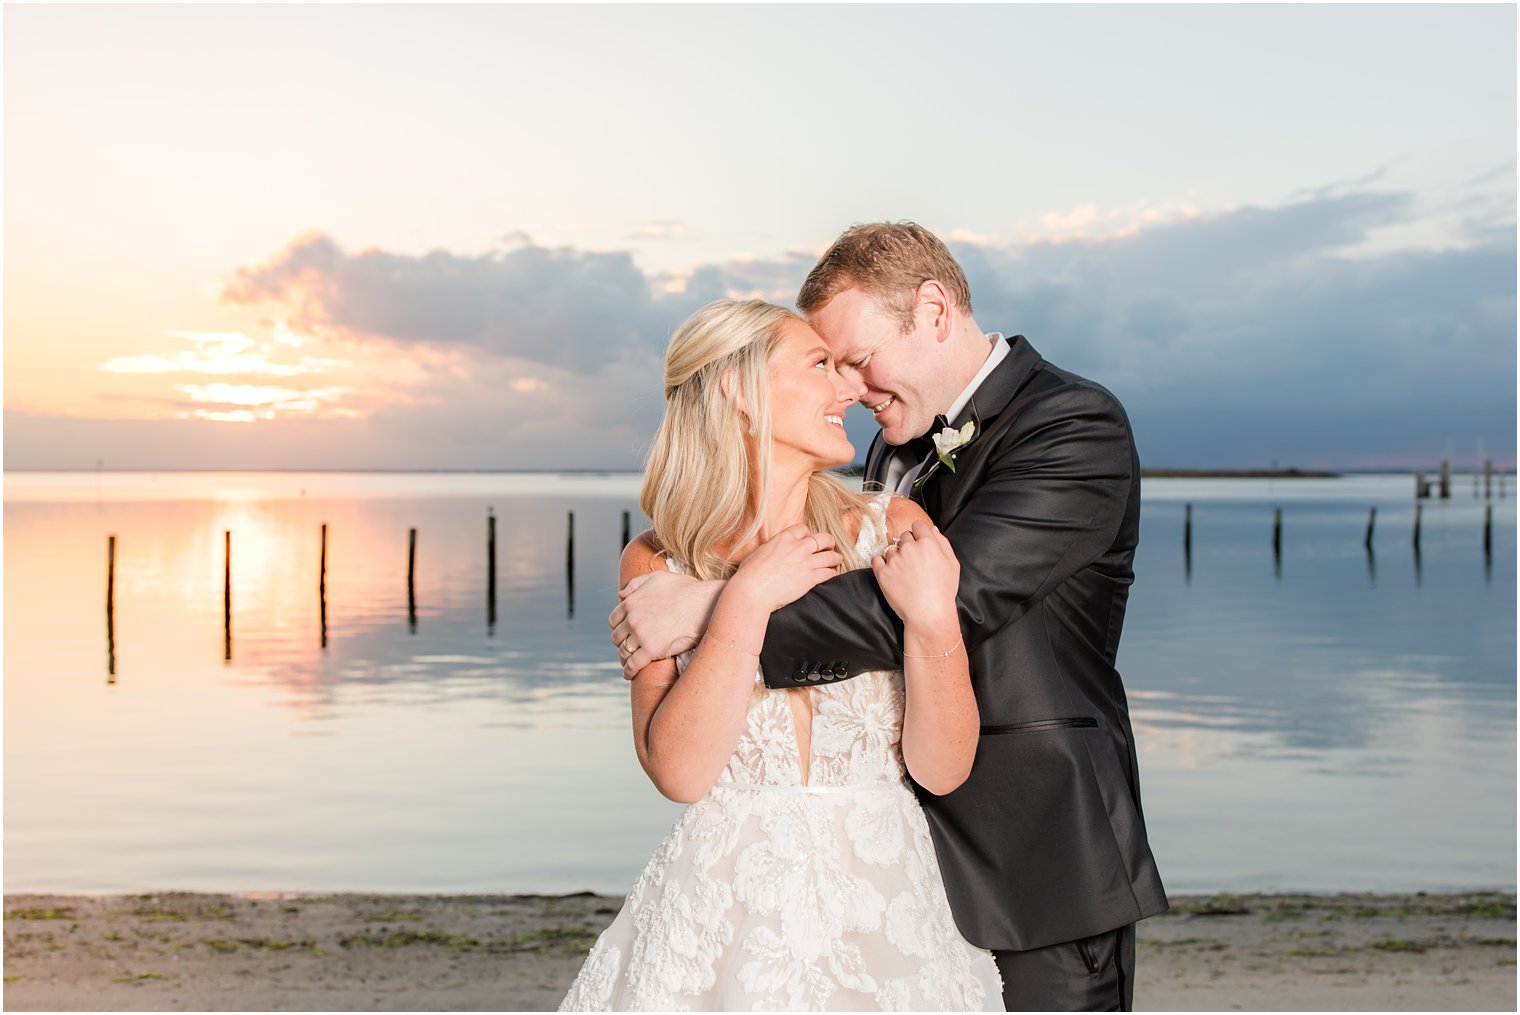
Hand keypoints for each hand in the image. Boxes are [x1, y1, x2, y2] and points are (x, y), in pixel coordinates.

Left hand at [611, 571, 720, 678]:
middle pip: (617, 637)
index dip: (618, 627)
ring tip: (628, 662)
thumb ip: (636, 584)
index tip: (624, 632)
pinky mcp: (652, 650)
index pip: (614, 620)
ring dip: (624, 658)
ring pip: (624, 651)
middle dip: (622, 642)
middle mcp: (632, 619)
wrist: (705, 603)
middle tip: (629, 647)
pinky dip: (629, 671)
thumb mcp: (658, 578)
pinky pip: (633, 664)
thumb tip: (620, 596)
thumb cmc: (686, 589)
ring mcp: (641, 635)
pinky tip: (629, 675)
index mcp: (631, 602)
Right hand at [727, 524, 843, 614]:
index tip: (808, 539)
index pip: (803, 529)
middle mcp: (798, 547)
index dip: (808, 534)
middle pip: (823, 538)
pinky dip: (832, 573)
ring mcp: (806, 562)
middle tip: (829, 545)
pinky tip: (833, 574)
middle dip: (828, 541)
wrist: (753, 590)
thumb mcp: (758, 552)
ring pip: (830, 556)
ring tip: (837, 559)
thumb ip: (770, 548)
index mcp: (784, 538)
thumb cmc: (749, 574)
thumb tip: (770, 551)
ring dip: (835, 557)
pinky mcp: (810, 578)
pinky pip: (828, 573)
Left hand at [871, 520, 959, 627]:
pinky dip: (881, 564)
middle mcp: (909, 548)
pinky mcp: (882, 573)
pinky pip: (876, 559)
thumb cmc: (943, 592)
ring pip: (891, 549)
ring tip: (905, 574)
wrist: (929, 614)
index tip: (920, 544)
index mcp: (928, 544)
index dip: (919, 534)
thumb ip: (943, 543)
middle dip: (908, 546)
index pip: (918, 525)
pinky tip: (891, 573)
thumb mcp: (952, 564)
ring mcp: (894, 560)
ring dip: (896, 557)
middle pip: (904, 536)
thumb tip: (932, 529)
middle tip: (914, 563)